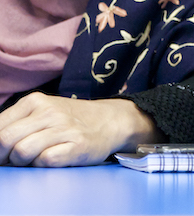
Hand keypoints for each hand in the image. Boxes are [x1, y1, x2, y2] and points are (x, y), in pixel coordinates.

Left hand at [0, 93, 162, 166]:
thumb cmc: (71, 120)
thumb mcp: (42, 111)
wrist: (111, 121)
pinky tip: (52, 158)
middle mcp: (49, 112)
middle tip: (15, 160)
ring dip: (23, 162)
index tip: (4, 153)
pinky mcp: (77, 146)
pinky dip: (43, 165)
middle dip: (5, 156)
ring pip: (22, 152)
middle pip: (5, 140)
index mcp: (35, 101)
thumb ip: (17, 123)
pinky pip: (44, 161)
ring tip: (35, 159)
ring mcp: (64, 128)